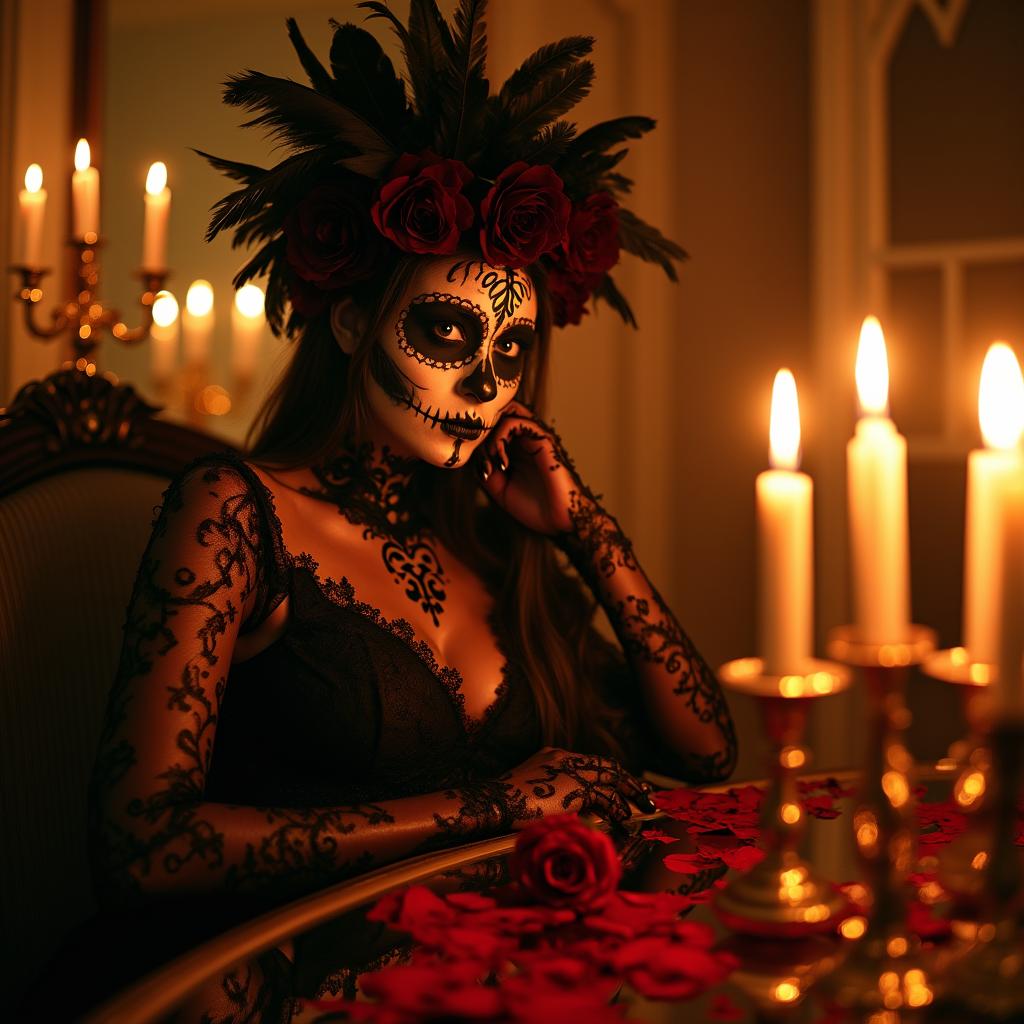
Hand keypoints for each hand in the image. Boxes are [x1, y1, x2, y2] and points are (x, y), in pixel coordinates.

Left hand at [475, 401, 587, 535]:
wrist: (560, 521)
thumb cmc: (535, 508)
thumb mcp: (501, 490)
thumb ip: (486, 471)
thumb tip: (473, 456)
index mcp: (517, 449)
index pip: (492, 427)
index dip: (478, 441)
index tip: (479, 467)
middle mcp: (526, 439)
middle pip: (499, 413)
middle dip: (482, 430)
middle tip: (479, 454)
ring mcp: (534, 437)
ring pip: (505, 412)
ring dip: (490, 434)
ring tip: (490, 459)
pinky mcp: (542, 439)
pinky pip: (514, 422)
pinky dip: (499, 438)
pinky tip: (500, 461)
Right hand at [501, 746, 655, 826]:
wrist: (493, 801)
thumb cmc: (506, 804)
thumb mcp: (533, 793)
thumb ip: (556, 796)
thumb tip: (580, 812)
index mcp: (554, 756)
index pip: (590, 763)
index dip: (609, 775)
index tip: (622, 785)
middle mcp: (565, 757)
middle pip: (606, 766)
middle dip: (628, 780)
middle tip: (645, 792)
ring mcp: (571, 769)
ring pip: (612, 778)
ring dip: (631, 793)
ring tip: (646, 806)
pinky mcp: (575, 786)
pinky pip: (605, 797)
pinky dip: (618, 807)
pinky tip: (626, 819)